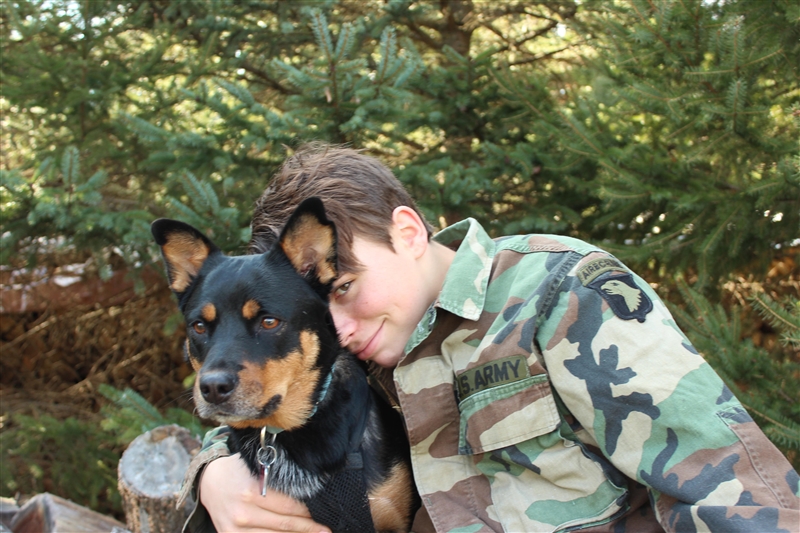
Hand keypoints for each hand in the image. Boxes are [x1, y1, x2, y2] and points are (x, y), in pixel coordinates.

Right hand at [199, 453, 330, 532]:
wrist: (210, 482)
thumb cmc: (241, 471)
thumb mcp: (258, 466)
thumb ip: (280, 477)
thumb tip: (311, 486)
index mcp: (252, 491)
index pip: (290, 507)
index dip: (309, 511)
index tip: (323, 511)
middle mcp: (244, 513)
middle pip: (286, 524)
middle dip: (308, 528)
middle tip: (326, 529)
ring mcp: (236, 529)